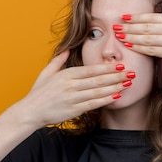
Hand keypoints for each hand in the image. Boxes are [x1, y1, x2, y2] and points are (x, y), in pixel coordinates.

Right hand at [17, 50, 134, 126]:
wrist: (30, 112)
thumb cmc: (38, 93)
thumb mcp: (46, 73)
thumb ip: (58, 61)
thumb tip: (66, 49)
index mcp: (66, 74)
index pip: (90, 69)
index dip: (106, 67)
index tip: (119, 64)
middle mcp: (70, 85)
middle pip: (98, 79)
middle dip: (116, 75)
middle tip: (131, 72)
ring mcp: (72, 98)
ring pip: (98, 92)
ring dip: (114, 87)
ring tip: (127, 83)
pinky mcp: (73, 110)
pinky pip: (93, 104)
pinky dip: (105, 100)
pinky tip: (116, 96)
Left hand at [117, 13, 161, 82]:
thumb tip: (154, 27)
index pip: (153, 16)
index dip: (137, 16)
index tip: (125, 17)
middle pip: (147, 25)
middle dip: (130, 26)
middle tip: (116, 26)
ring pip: (147, 36)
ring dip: (131, 36)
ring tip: (119, 36)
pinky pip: (151, 49)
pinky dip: (139, 47)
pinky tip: (130, 46)